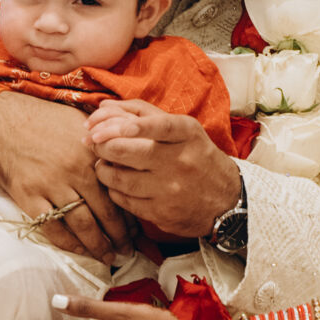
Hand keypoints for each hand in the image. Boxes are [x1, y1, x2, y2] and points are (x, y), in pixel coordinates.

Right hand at [0, 94, 133, 259]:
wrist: (2, 117)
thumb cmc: (43, 118)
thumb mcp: (80, 122)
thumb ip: (102, 143)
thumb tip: (124, 160)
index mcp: (91, 154)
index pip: (119, 192)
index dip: (130, 215)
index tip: (138, 230)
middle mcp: (75, 172)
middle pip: (106, 213)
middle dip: (120, 236)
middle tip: (128, 251)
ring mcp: (51, 185)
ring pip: (83, 224)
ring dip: (98, 245)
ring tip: (108, 257)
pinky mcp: (28, 196)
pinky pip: (52, 227)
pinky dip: (68, 243)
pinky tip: (80, 250)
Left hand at [86, 104, 241, 239]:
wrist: (226, 200)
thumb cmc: (196, 156)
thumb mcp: (183, 129)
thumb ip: (143, 113)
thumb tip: (102, 106)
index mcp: (187, 134)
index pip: (158, 125)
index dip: (130, 124)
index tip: (104, 126)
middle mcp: (180, 161)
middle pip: (127, 151)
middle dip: (101, 144)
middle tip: (93, 141)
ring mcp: (170, 189)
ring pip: (118, 177)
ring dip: (102, 168)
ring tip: (103, 162)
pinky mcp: (161, 213)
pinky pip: (123, 199)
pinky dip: (113, 188)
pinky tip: (117, 182)